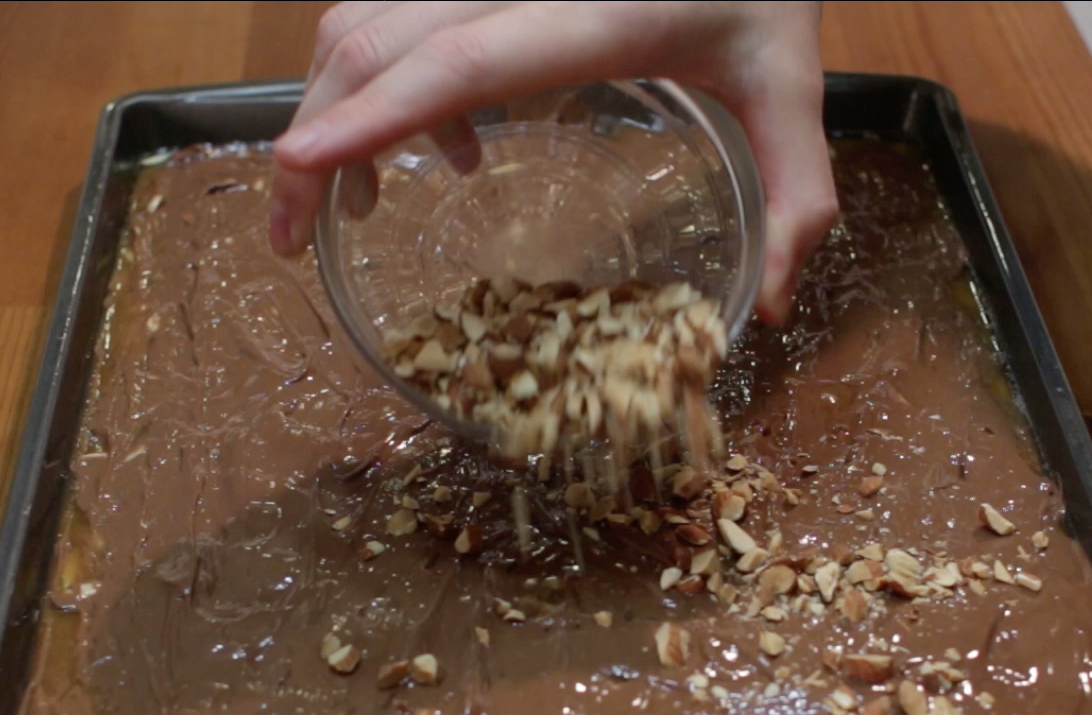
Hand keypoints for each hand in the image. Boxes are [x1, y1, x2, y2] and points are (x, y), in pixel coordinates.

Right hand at [269, 1, 836, 323]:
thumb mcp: (796, 83)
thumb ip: (800, 193)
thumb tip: (775, 308)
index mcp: (597, 13)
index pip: (463, 59)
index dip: (377, 112)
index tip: (304, 164)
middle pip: (377, 42)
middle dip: (316, 136)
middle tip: (292, 236)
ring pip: (363, 17)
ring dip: (337, 108)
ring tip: (363, 201)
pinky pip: (394, 8)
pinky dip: (381, 78)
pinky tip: (452, 148)